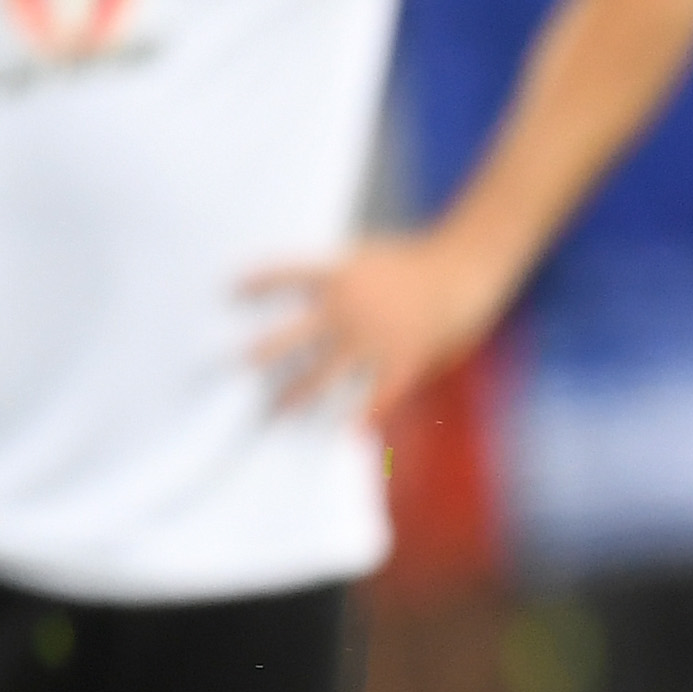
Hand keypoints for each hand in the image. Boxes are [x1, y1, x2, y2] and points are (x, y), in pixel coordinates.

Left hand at [243, 238, 503, 426]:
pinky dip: (361, 415)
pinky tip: (346, 435)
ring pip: (325, 374)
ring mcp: (373, 336)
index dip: (256, 283)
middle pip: (293, 335)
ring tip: (276, 413)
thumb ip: (339, 278)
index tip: (229, 293)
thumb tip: (311, 294)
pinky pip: (375, 394)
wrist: (463, 268)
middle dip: (263, 354)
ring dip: (297, 395)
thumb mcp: (370, 257)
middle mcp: (348, 307)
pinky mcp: (401, 358)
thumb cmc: (419, 260)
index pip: (285, 275)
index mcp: (338, 274)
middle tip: (236, 371)